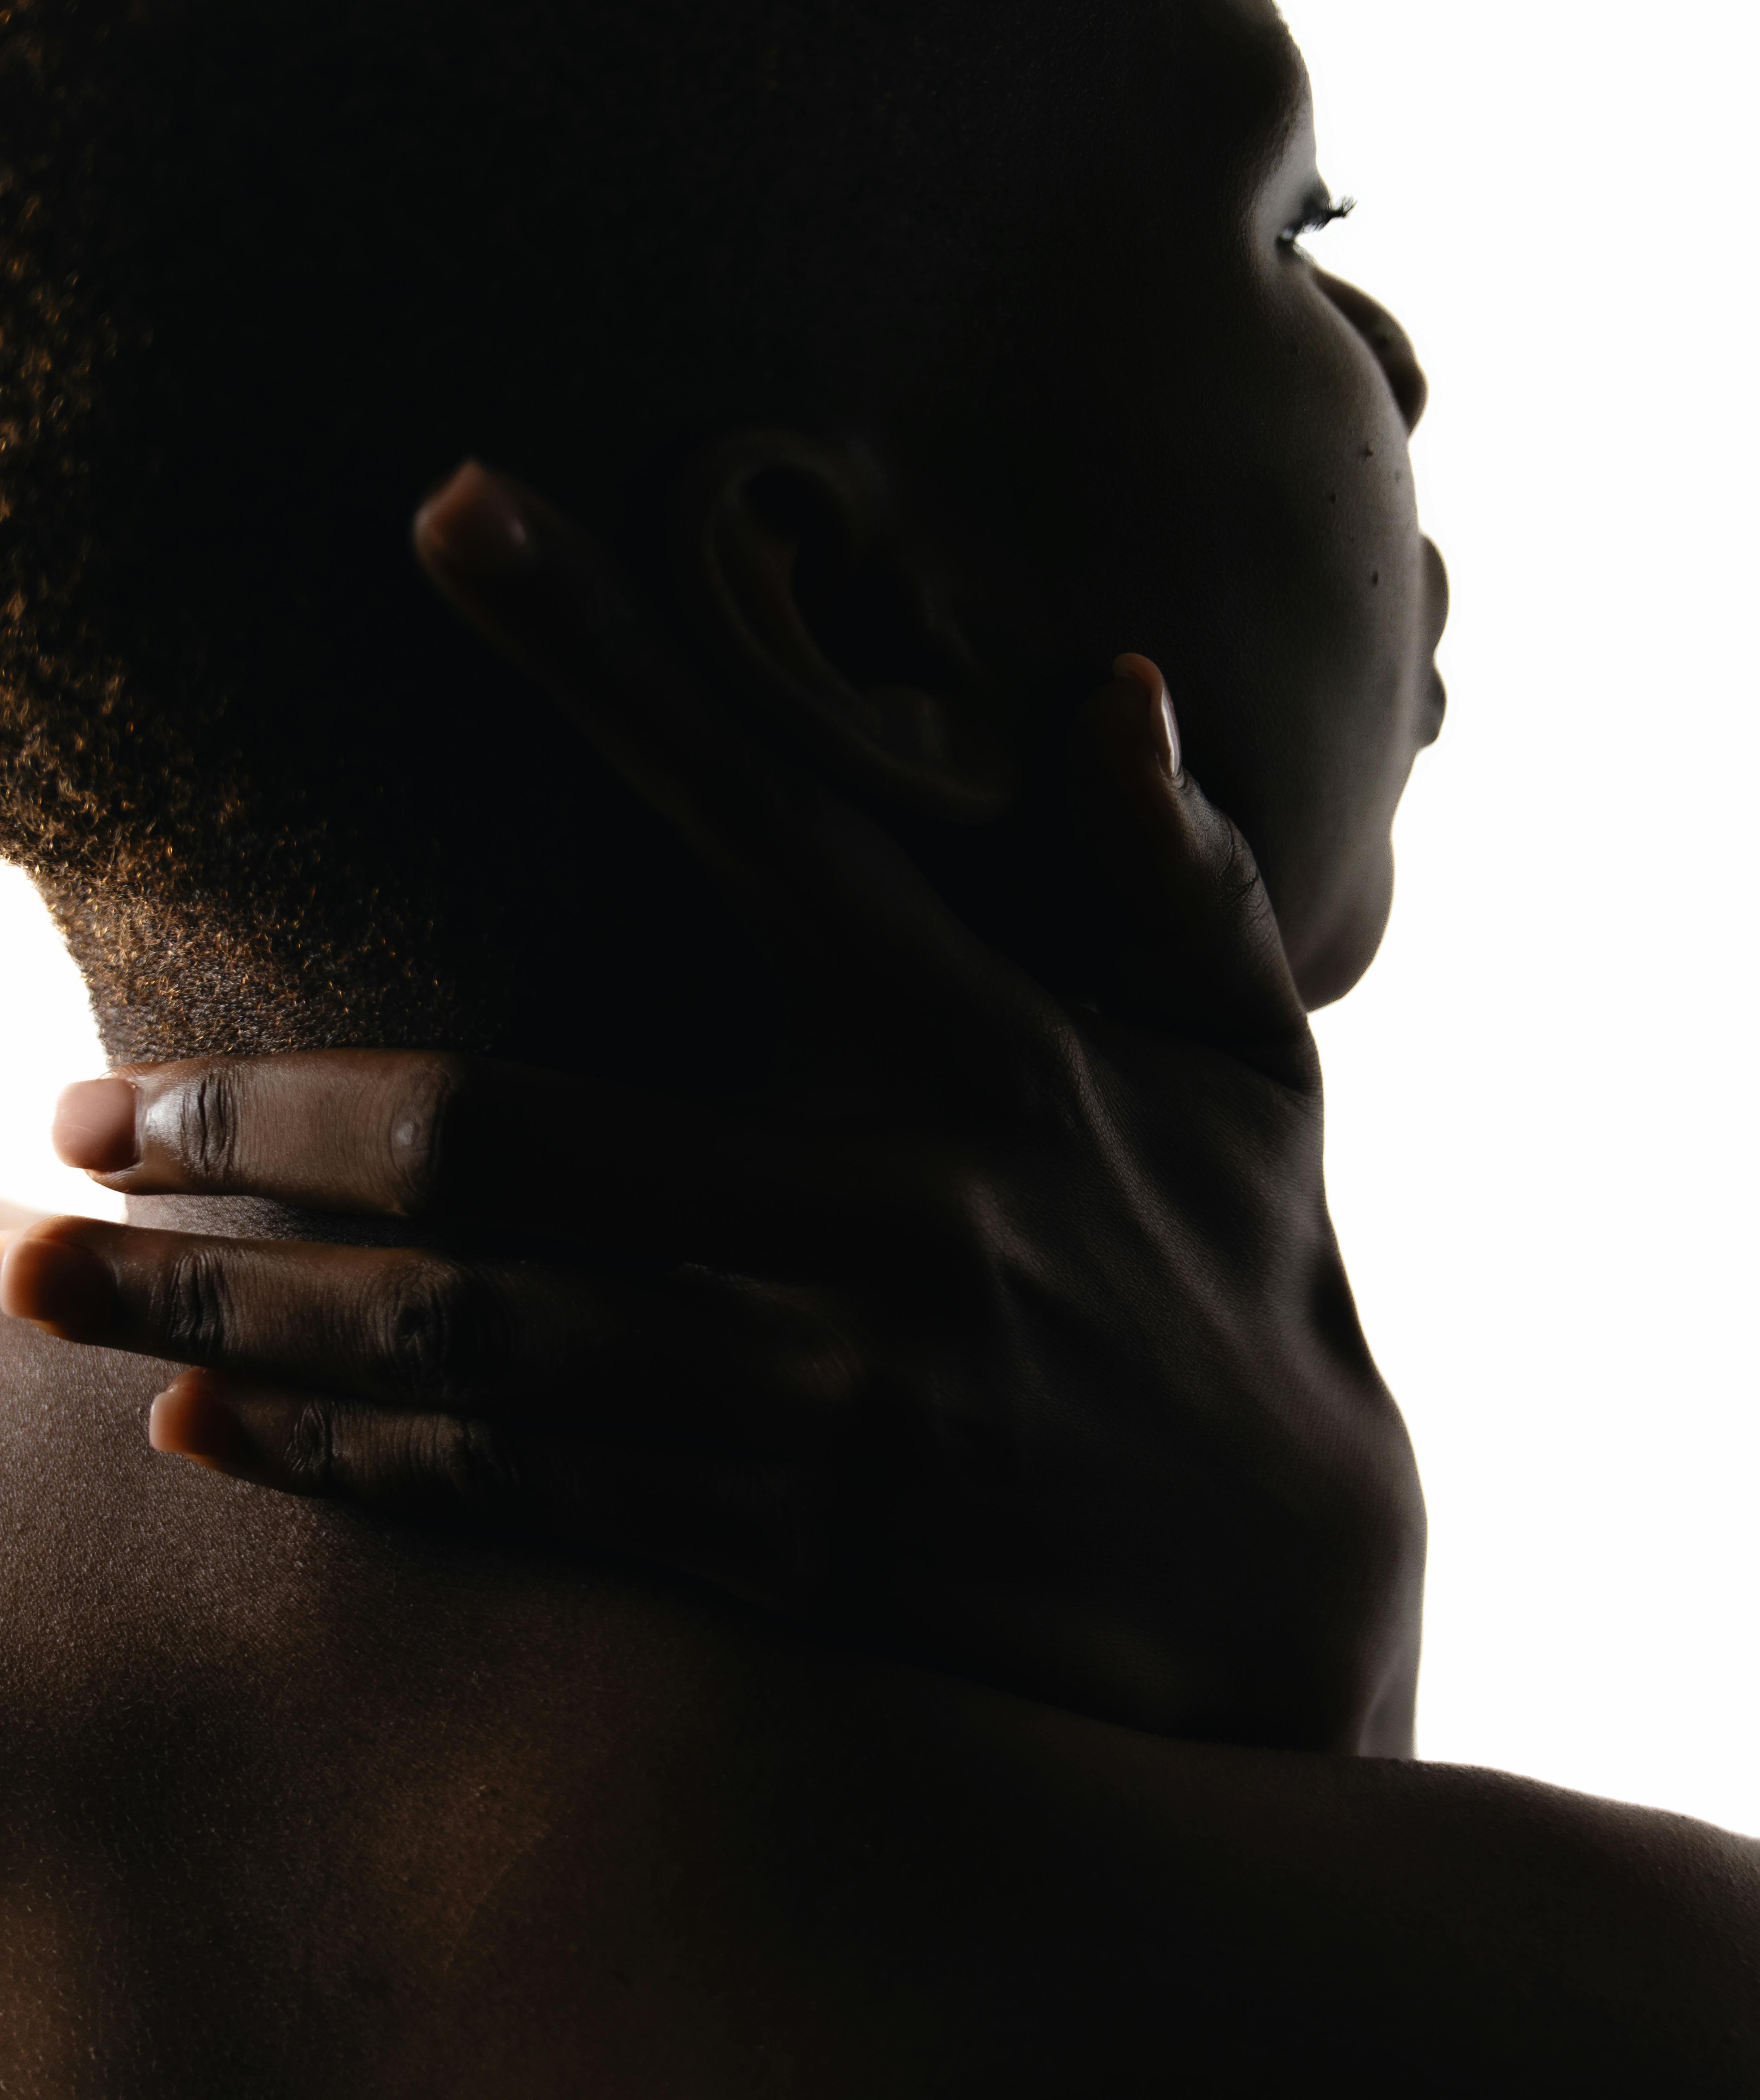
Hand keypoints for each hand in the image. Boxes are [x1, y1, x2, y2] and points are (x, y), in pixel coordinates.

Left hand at [7, 466, 1423, 1750]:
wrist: (1295, 1590)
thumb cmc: (1249, 1272)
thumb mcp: (1258, 1066)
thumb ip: (1179, 877)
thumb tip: (1117, 683)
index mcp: (990, 1053)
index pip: (767, 813)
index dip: (608, 655)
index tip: (448, 509)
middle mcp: (885, 1215)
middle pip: (513, 1135)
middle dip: (268, 1118)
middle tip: (87, 1100)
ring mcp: (826, 1400)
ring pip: (473, 1331)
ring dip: (237, 1299)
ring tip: (44, 1269)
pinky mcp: (793, 1547)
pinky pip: (529, 1487)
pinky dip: (354, 1451)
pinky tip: (202, 1420)